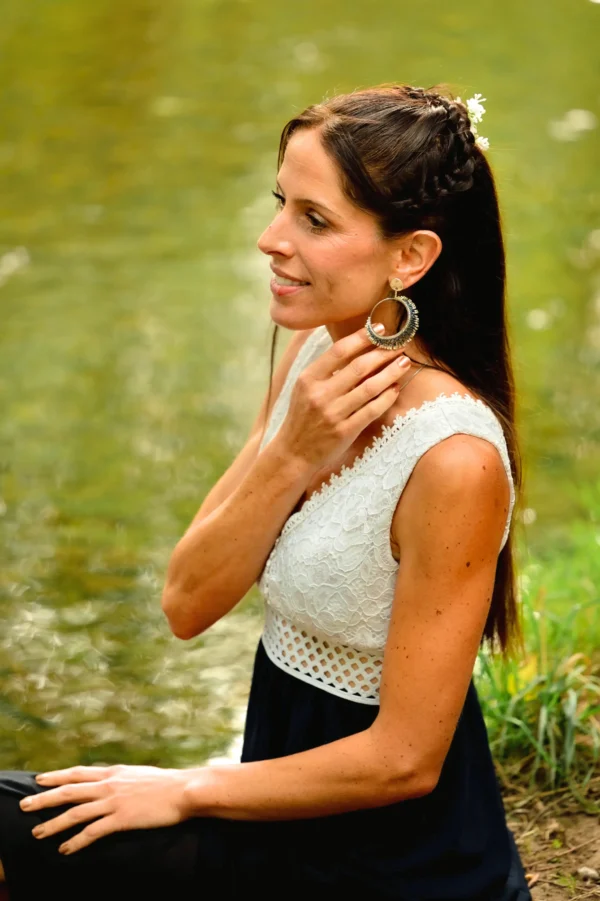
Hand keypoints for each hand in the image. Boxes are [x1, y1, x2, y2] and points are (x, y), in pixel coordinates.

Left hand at [19, 764, 192, 854]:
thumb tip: (112, 782)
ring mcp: (114, 801)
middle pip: (69, 790)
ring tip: (38, 833)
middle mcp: (109, 784)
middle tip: (24, 805)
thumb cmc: (167, 783)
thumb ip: (122, 778)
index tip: (40, 779)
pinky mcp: (121, 819)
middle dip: (44, 798)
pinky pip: (92, 832)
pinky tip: (65, 849)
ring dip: (54, 824)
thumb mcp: (139, 774)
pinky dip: (76, 841)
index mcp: (114, 771)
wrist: (184, 790)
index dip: (57, 776)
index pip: (78, 773)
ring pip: (75, 812)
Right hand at [278, 325, 411, 470]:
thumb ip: (324, 368)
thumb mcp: (304, 388)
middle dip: (383, 352)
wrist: (294, 452)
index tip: (380, 329)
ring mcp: (333, 414)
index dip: (362, 337)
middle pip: (358, 367)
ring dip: (391, 372)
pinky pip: (372, 410)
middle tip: (400, 344)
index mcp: (308, 379)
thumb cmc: (302, 416)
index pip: (339, 351)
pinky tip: (396, 387)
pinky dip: (387, 397)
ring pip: (369, 387)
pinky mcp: (345, 431)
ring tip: (404, 362)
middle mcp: (320, 395)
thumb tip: (352, 344)